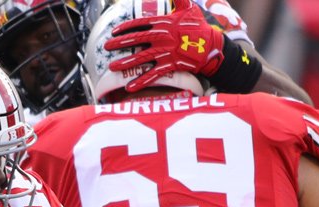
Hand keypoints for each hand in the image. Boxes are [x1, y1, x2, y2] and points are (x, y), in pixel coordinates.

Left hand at [104, 0, 224, 92]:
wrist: (212, 46)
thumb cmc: (198, 26)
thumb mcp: (187, 7)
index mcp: (164, 23)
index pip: (140, 23)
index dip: (126, 27)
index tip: (114, 32)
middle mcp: (163, 37)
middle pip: (137, 39)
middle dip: (120, 43)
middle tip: (106, 46)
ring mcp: (167, 51)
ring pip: (142, 57)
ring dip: (126, 63)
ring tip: (112, 67)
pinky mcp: (171, 65)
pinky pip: (153, 74)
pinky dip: (141, 81)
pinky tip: (129, 87)